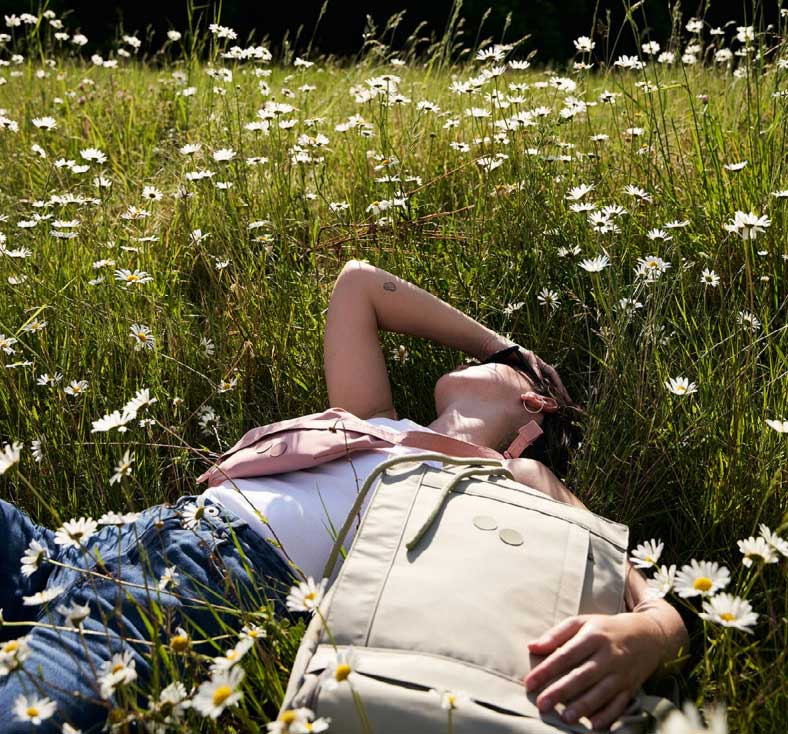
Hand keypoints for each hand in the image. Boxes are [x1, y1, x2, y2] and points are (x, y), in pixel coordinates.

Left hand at [523, 613, 663, 729]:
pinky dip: (608, 716)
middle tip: (542, 704)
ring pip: (601, 692)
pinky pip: (619, 704)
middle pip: (582, 675)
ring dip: (583, 706)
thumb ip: (556, 634)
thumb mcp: (581, 622)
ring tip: (565, 718)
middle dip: (561, 691)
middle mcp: (608, 655)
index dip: (547, 669)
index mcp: (593, 636)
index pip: (566, 654)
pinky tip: (594, 725)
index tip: (529, 683)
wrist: (646, 635)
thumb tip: (531, 647)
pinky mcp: (631, 688)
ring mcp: (621, 673)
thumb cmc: (605, 629)